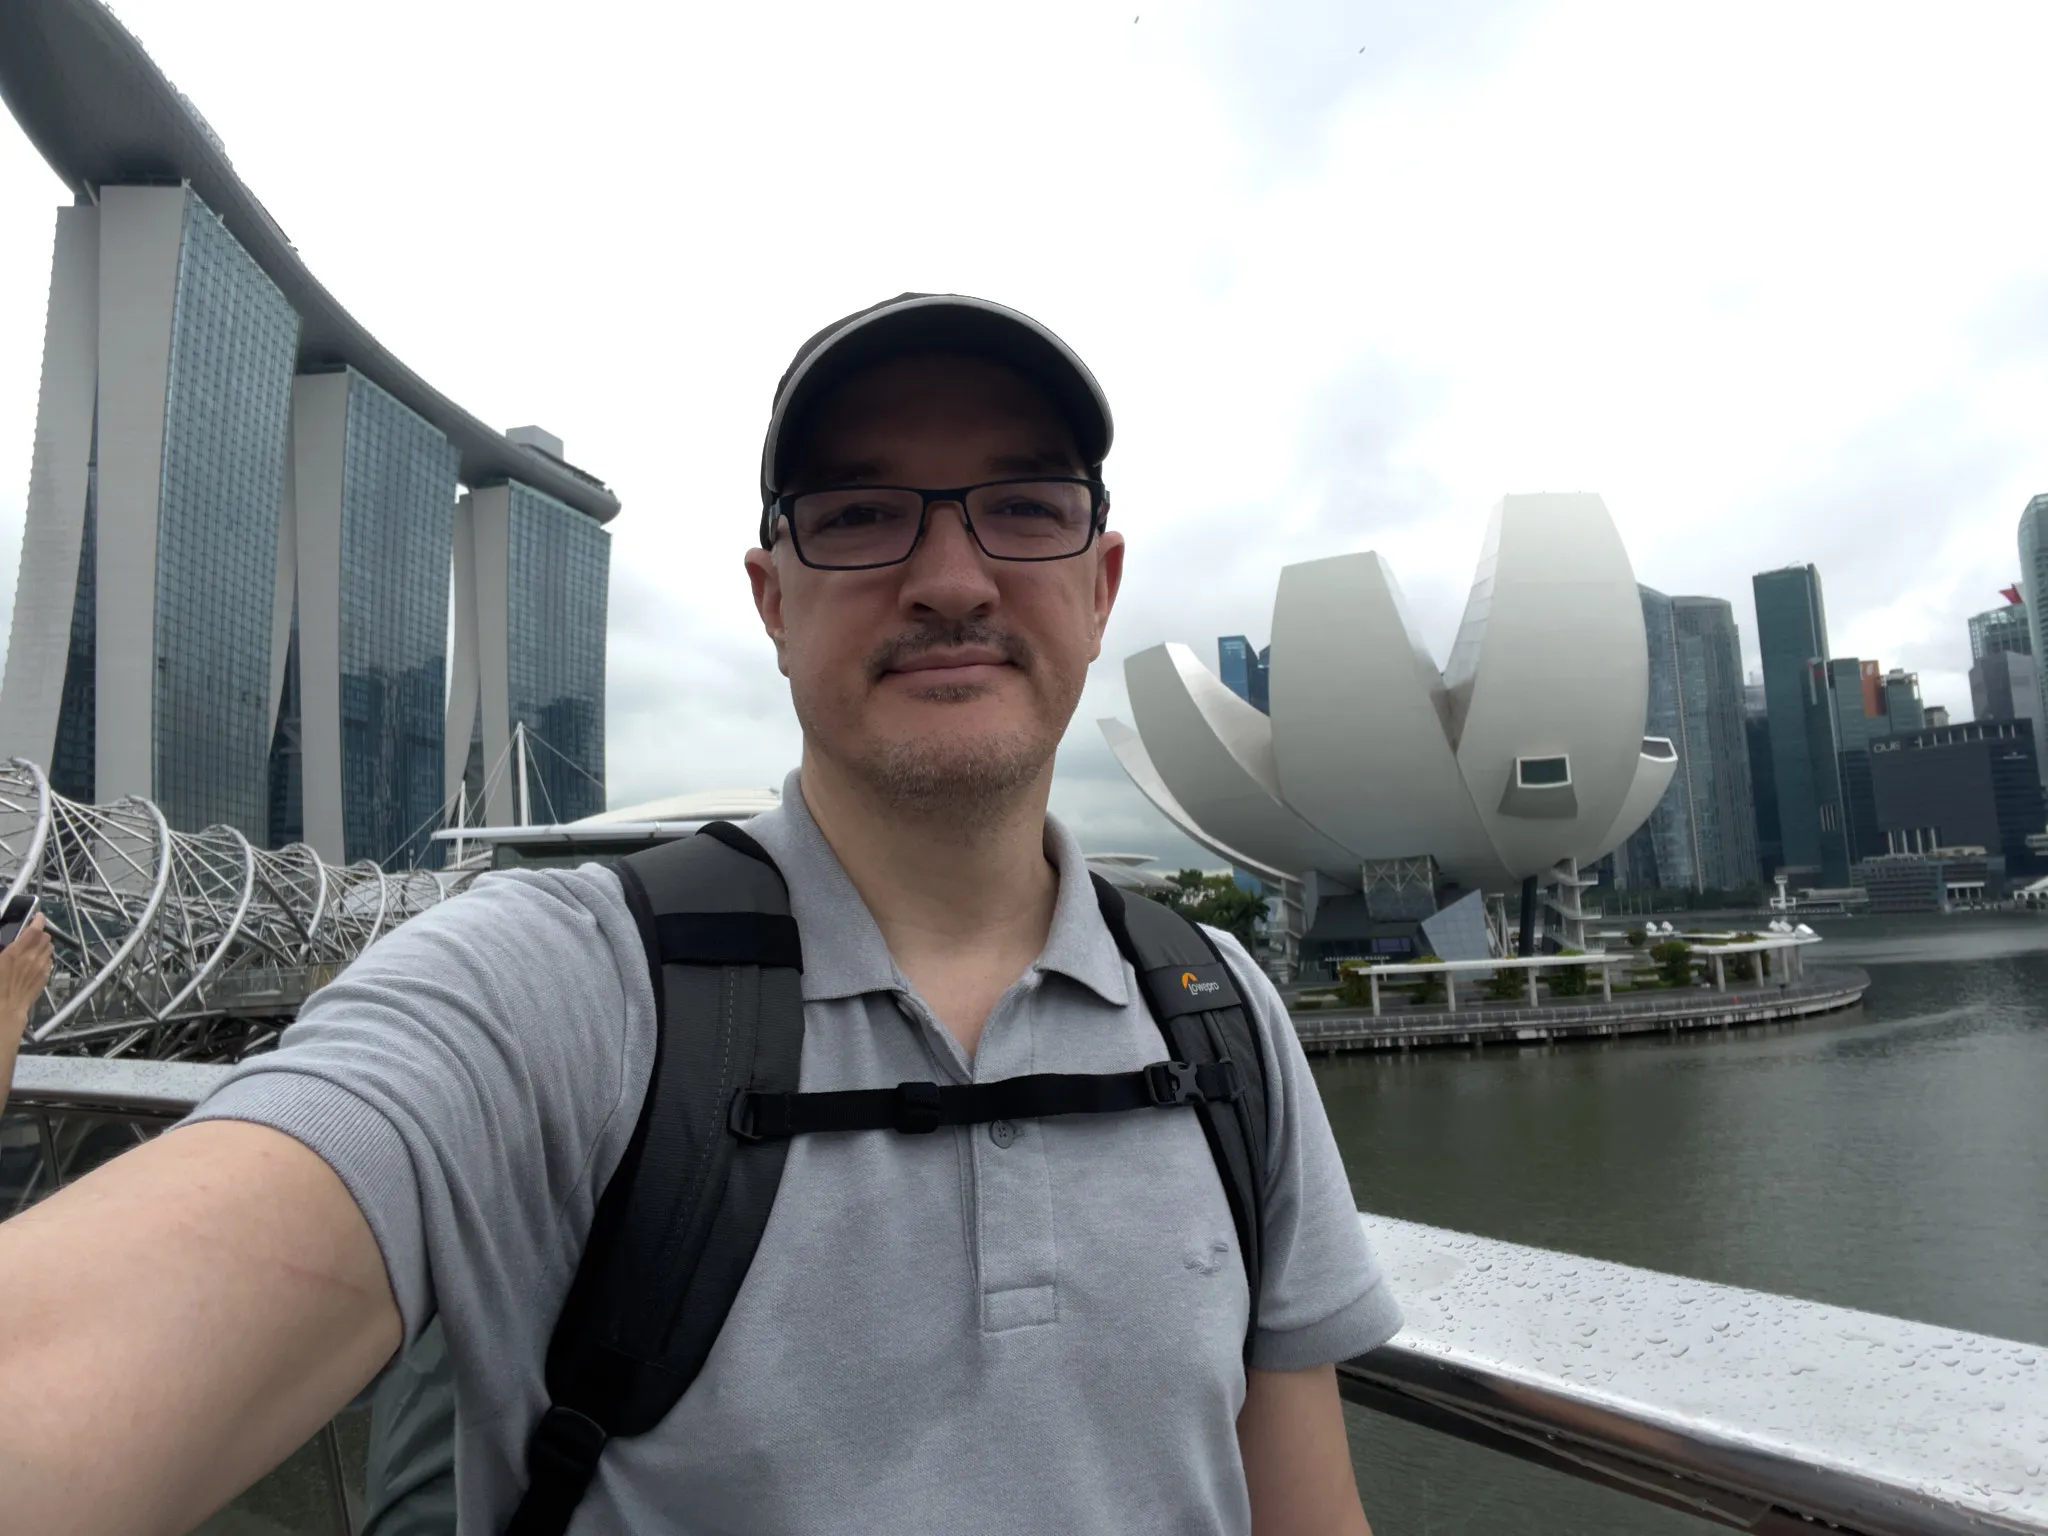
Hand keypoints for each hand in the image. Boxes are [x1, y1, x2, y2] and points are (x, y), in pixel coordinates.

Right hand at [0, 912, 53, 1040]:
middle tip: (32, 934)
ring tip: (35, 947)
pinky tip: (37, 961)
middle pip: (46, 937)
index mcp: (16, 952)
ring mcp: (41, 968)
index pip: (35, 930)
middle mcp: (32, 957)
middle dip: (40, 933)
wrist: (4, 1011)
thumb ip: (6, 950)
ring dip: (44, 945)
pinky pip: (49, 961)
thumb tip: (13, 947)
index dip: (38, 920)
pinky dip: (45, 957)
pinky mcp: (45, 978)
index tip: (38, 916)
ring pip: (50, 949)